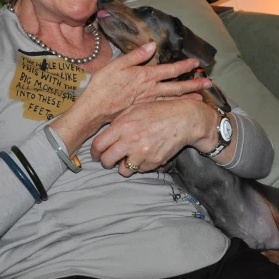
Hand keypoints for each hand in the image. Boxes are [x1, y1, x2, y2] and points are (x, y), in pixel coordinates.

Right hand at [76, 42, 210, 131]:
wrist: (94, 110)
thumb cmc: (103, 85)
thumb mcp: (117, 64)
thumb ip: (136, 56)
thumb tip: (151, 46)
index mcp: (145, 76)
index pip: (170, 70)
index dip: (185, 65)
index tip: (197, 62)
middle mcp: (151, 90)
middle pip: (177, 86)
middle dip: (194, 84)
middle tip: (208, 82)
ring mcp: (148, 102)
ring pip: (173, 99)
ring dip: (188, 97)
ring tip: (201, 97)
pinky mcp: (143, 111)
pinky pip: (164, 108)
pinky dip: (175, 107)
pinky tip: (181, 108)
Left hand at [90, 98, 218, 175]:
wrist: (184, 119)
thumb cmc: (159, 111)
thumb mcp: (135, 108)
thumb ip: (118, 121)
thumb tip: (105, 134)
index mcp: (123, 125)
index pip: (98, 145)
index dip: (95, 152)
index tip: (97, 154)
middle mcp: (130, 141)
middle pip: (107, 161)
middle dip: (106, 162)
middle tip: (110, 159)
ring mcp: (142, 153)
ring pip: (123, 170)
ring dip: (124, 166)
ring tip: (130, 158)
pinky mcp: (153, 162)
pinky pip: (140, 170)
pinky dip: (140, 165)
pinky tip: (146, 154)